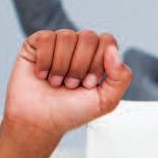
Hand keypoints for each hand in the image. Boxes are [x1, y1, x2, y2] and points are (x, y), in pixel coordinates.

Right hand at [0, 30, 131, 157]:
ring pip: (67, 36)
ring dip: (62, 66)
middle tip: (71, 85)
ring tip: (56, 82)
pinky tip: (42, 74)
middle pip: (88, 37)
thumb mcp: (106, 101)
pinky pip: (46, 38)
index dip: (98, 63)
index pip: (107, 41)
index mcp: (98, 56)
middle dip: (80, 67)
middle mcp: (79, 46)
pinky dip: (45, 61)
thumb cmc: (72, 111)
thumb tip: (113, 49)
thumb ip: (121, 77)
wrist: (40, 121)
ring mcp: (58, 42)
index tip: (88, 84)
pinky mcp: (36, 43)